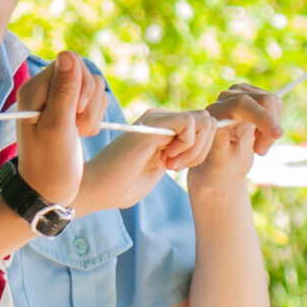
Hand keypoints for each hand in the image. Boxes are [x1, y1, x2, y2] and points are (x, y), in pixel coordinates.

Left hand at [13, 51, 103, 207]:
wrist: (48, 190)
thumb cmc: (49, 163)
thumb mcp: (58, 127)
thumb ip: (64, 90)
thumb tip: (67, 54)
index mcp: (34, 88)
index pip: (70, 62)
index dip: (82, 85)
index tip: (77, 112)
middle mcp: (44, 89)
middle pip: (85, 73)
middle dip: (89, 102)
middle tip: (76, 128)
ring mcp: (58, 99)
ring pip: (94, 88)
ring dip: (93, 113)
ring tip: (78, 133)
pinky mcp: (71, 109)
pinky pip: (96, 100)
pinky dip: (95, 118)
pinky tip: (81, 134)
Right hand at [76, 109, 214, 212]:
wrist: (98, 189)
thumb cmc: (125, 184)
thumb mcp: (163, 165)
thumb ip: (182, 151)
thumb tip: (206, 138)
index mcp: (163, 126)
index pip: (203, 124)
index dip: (202, 148)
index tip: (181, 166)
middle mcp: (160, 117)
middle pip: (207, 120)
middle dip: (202, 149)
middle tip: (178, 167)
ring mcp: (156, 119)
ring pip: (204, 121)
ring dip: (195, 150)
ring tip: (171, 165)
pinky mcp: (152, 125)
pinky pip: (190, 125)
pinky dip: (188, 148)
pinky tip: (167, 162)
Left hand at [188, 83, 284, 199]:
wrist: (225, 162)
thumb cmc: (219, 166)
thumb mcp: (218, 162)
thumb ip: (218, 146)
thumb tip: (222, 129)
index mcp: (215, 112)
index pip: (242, 104)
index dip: (262, 117)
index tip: (276, 135)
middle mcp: (227, 98)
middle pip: (263, 99)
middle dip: (270, 127)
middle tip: (261, 152)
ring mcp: (241, 93)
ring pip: (273, 101)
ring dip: (272, 128)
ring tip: (259, 147)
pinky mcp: (254, 95)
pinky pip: (276, 104)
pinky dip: (274, 123)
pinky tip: (260, 136)